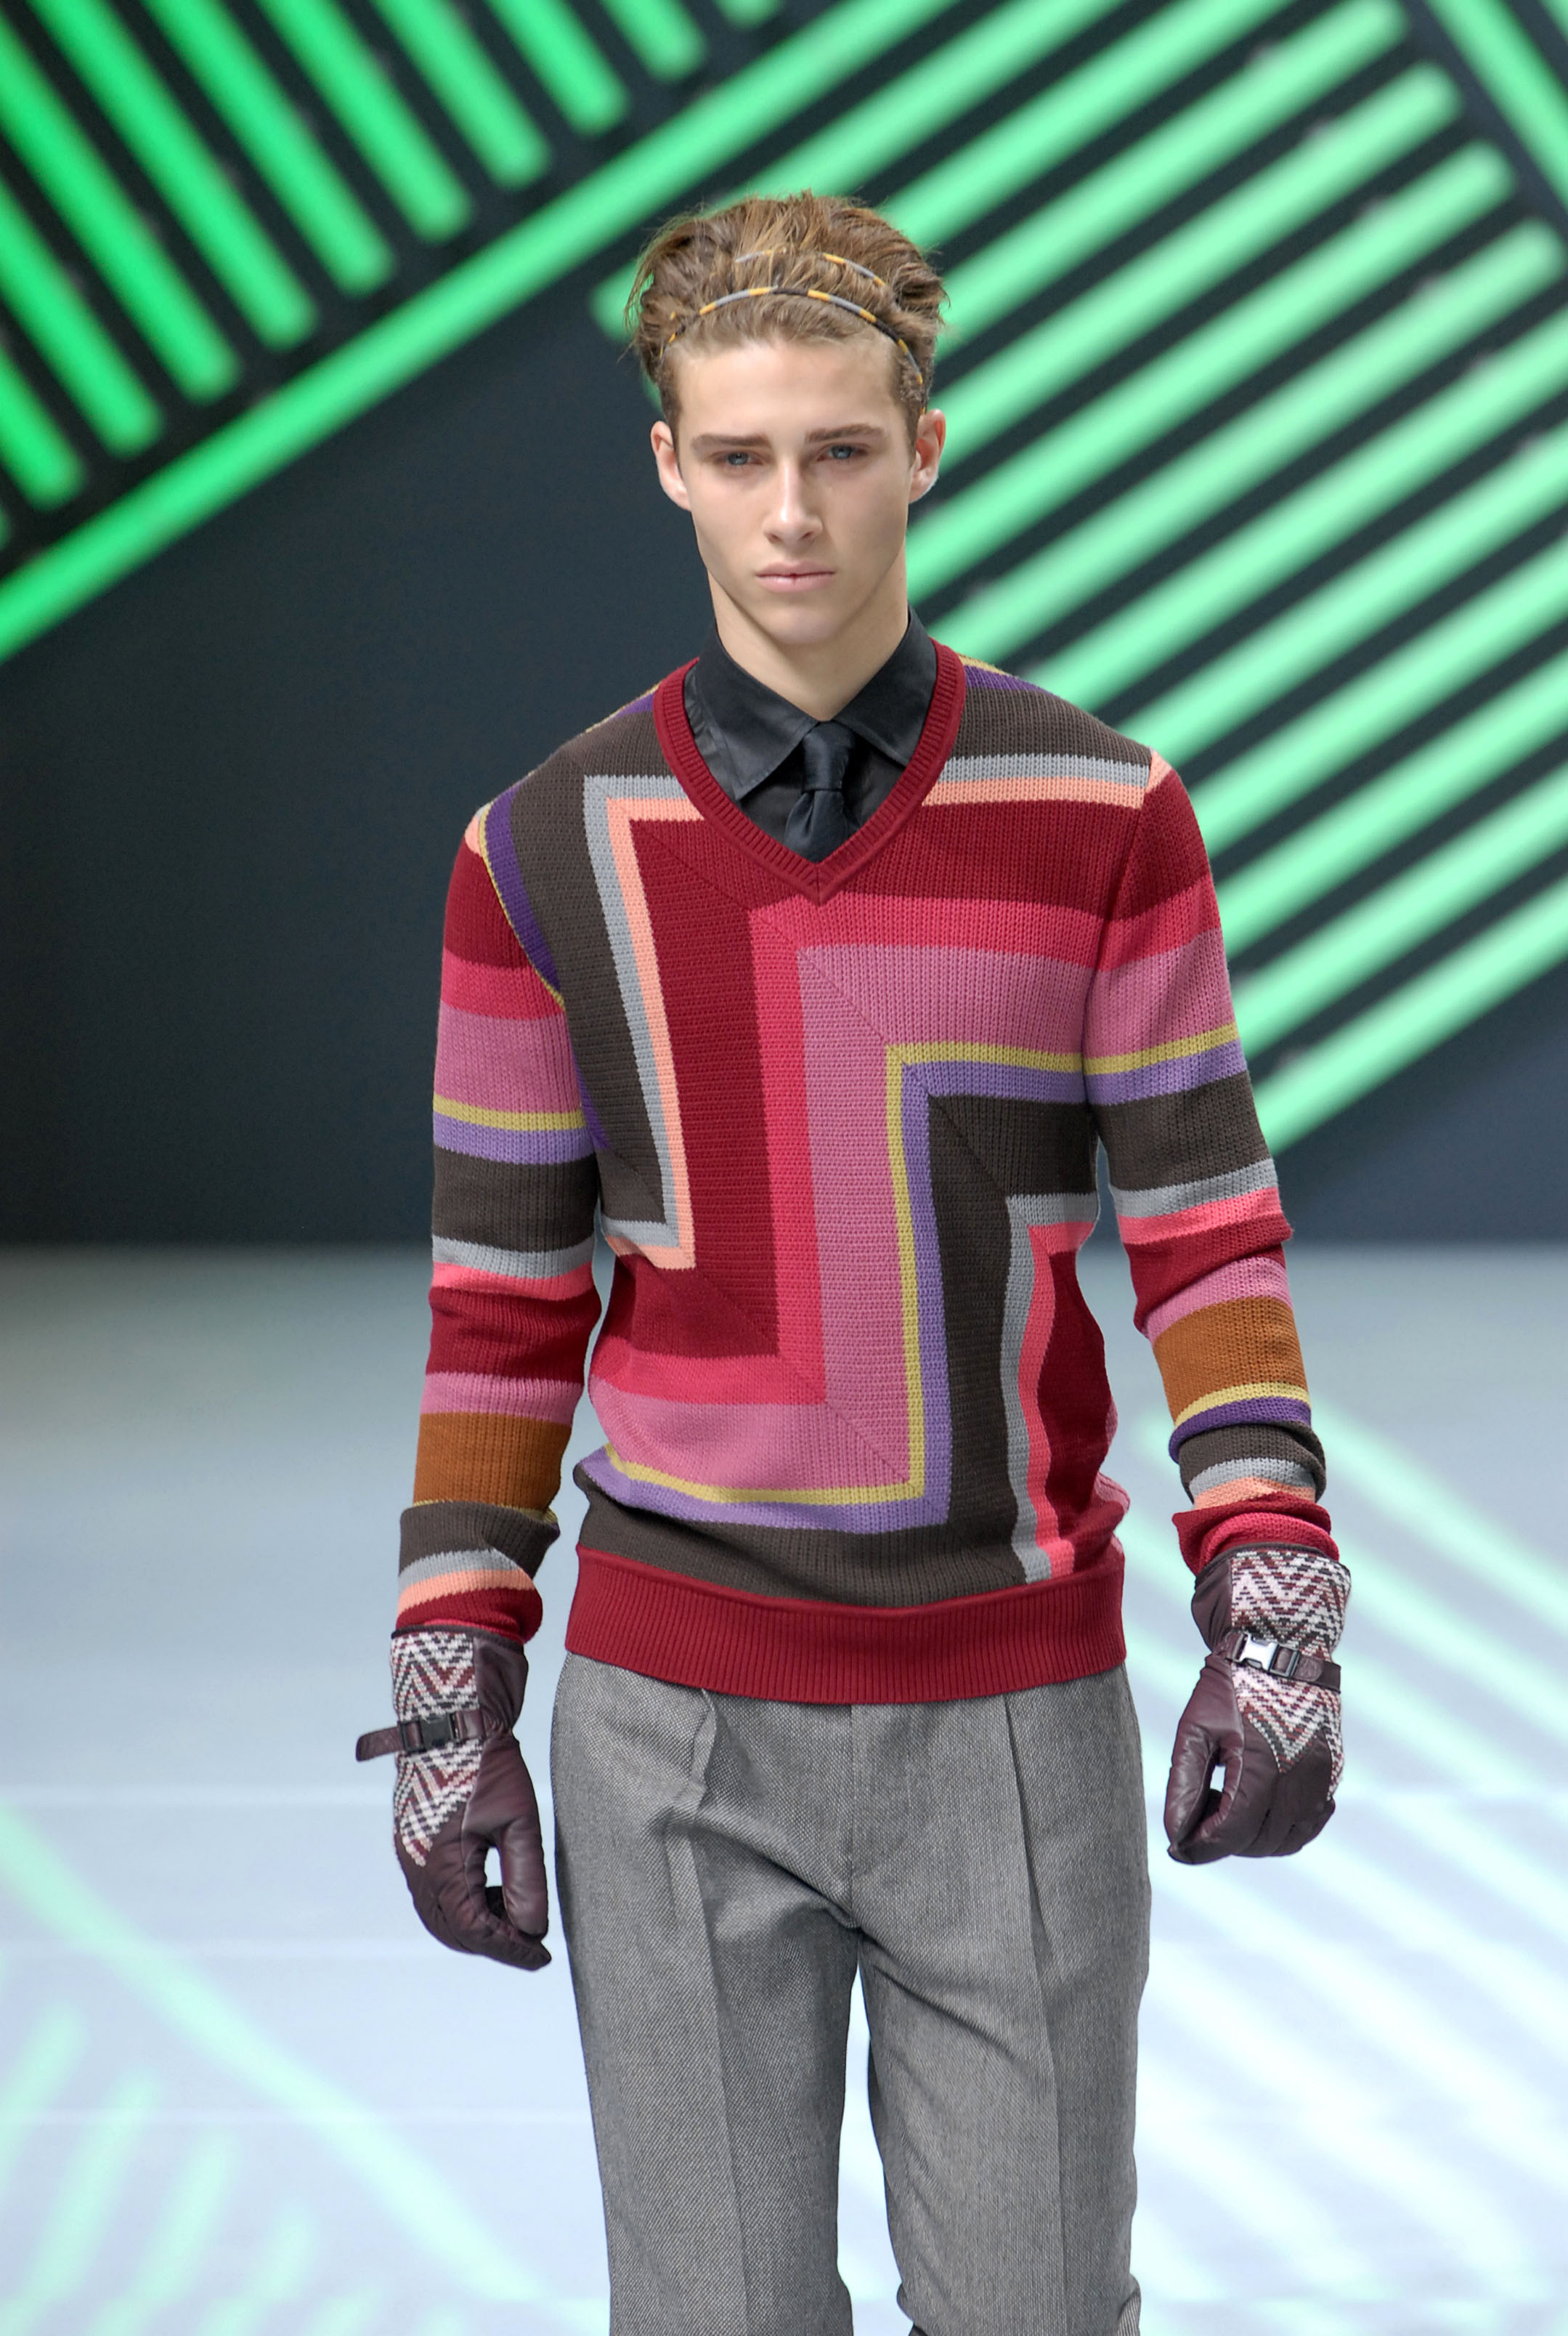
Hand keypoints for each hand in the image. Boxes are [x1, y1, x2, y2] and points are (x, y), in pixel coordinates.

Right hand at [371, 1627, 550, 1968]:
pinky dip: (462, 1902)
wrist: (451, 1714)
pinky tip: (493, 1888)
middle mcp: (418, 1867)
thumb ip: (526, 1879)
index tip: (543, 1957)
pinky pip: (433, 1891)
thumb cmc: (488, 1761)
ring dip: (476, 1924)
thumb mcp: (519, 1820)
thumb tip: (532, 1930)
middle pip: (453, 1931)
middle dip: (493, 1943)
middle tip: (531, 1946)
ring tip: (516, 1916)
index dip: (511, 1950)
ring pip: (440, 1914)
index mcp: (442, 1868)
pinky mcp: (412, 1839)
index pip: (477, 1932)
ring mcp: (410, 1853)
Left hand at [1164, 1544, 1348, 1865]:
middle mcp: (1299, 1777)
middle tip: (1196, 1824)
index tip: (1177, 1848)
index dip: (1200, 1848)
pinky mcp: (1332, 1772)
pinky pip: (1310, 1821)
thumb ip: (1184, 1784)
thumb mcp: (1196, 1727)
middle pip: (1259, 1842)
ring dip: (1253, 1840)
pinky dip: (1282, 1828)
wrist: (1281, 1642)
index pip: (1231, 1833)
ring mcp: (1322, 1777)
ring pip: (1288, 1839)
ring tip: (1224, 1812)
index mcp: (1262, 1764)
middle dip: (1223, 1843)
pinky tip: (1256, 1807)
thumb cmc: (1233, 1682)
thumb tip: (1178, 1835)